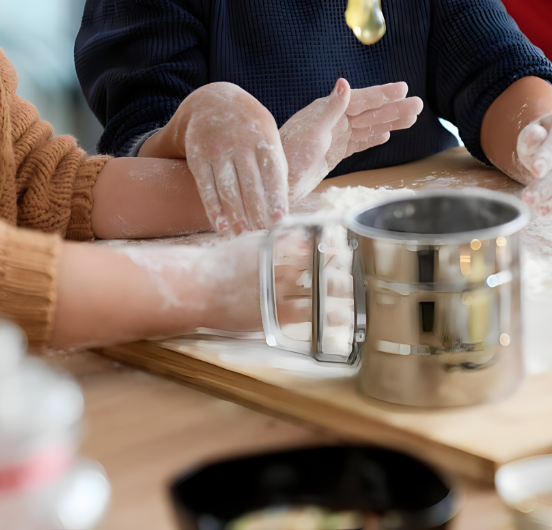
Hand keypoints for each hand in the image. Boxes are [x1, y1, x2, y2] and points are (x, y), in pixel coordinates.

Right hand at [177, 82, 289, 234]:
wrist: (211, 101)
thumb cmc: (248, 126)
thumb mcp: (267, 133)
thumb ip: (275, 163)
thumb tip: (282, 201)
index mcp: (263, 137)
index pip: (273, 175)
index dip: (276, 200)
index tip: (280, 222)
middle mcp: (240, 143)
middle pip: (251, 186)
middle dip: (258, 214)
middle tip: (263, 237)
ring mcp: (217, 149)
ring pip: (228, 190)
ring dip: (236, 217)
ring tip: (243, 235)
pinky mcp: (197, 156)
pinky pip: (206, 187)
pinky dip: (213, 209)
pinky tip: (220, 225)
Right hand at [201, 228, 353, 333]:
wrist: (198, 288)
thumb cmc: (222, 264)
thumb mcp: (251, 241)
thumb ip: (277, 237)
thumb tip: (299, 233)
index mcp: (275, 244)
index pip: (313, 241)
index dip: (333, 245)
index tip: (346, 246)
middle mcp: (280, 265)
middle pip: (322, 265)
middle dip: (341, 268)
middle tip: (353, 270)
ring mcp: (278, 290)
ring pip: (320, 290)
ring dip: (341, 292)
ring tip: (353, 294)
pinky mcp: (275, 314)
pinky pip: (309, 316)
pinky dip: (328, 317)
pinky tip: (341, 319)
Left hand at [279, 78, 422, 202]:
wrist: (277, 181)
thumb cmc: (288, 155)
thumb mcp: (311, 131)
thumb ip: (331, 108)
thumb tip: (344, 83)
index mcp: (327, 110)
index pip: (361, 99)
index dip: (382, 94)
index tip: (403, 88)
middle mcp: (333, 120)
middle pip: (370, 112)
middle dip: (394, 108)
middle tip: (418, 104)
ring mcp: (335, 136)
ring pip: (368, 126)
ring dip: (390, 122)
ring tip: (411, 118)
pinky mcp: (334, 152)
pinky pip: (359, 142)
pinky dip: (373, 138)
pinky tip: (386, 134)